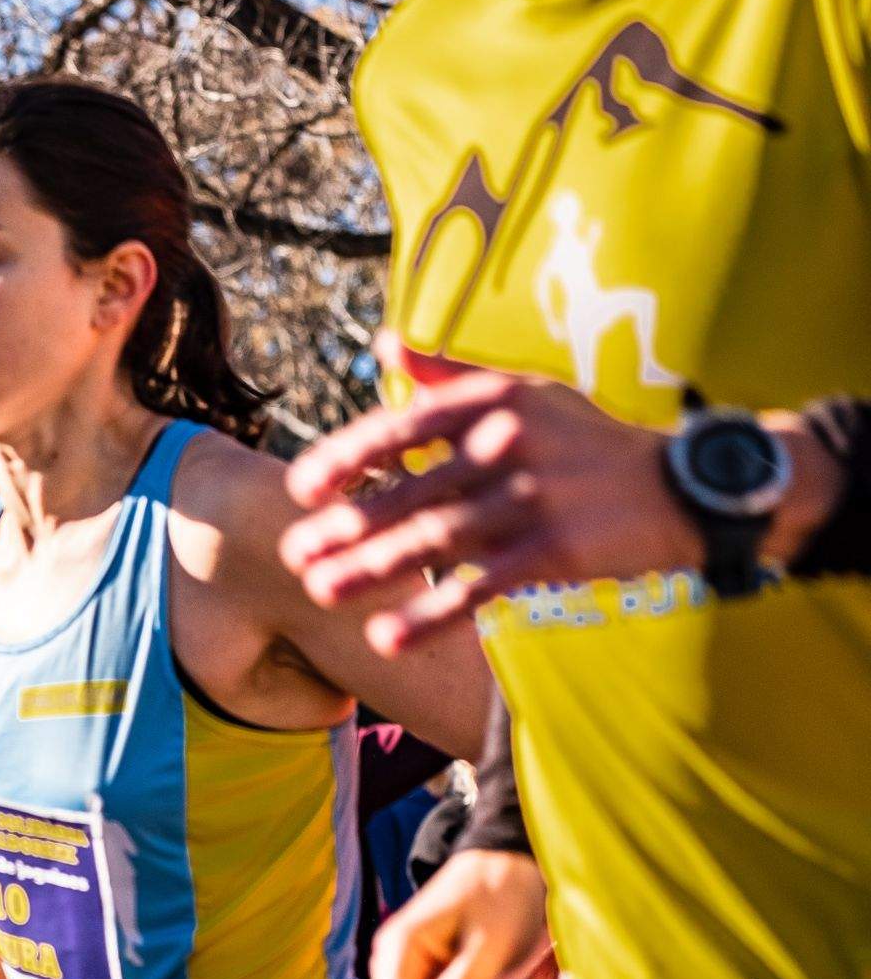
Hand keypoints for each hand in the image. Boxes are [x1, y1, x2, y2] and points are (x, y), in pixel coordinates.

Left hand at [280, 335, 697, 655]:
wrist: (684, 485)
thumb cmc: (587, 440)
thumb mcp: (524, 392)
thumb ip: (449, 375)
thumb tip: (384, 344)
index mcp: (492, 402)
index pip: (402, 428)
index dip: (347, 458)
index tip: (302, 488)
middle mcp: (507, 444)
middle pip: (410, 490)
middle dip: (347, 525)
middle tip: (294, 553)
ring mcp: (533, 498)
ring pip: (436, 538)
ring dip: (373, 568)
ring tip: (321, 591)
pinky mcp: (557, 550)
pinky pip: (480, 585)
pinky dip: (431, 612)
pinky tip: (387, 635)